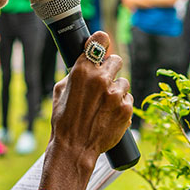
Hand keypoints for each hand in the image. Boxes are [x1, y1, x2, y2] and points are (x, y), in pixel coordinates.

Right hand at [46, 33, 132, 177]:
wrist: (75, 148)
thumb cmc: (63, 120)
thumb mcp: (61, 90)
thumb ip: (76, 73)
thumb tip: (86, 61)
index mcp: (82, 71)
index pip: (100, 41)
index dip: (102, 41)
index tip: (103, 43)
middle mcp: (101, 79)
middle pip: (116, 60)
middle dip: (111, 69)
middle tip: (104, 80)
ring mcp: (115, 94)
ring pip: (124, 82)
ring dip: (117, 90)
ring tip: (104, 105)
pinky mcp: (126, 108)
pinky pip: (128, 99)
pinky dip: (121, 105)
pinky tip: (110, 114)